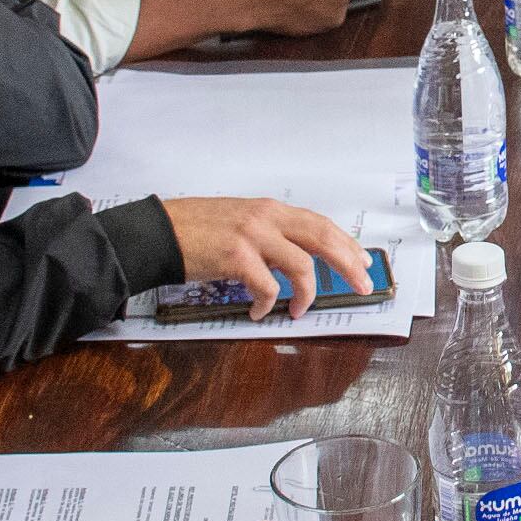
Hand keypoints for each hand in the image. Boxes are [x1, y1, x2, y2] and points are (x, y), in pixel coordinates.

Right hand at [157, 197, 371, 319]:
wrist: (157, 232)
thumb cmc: (193, 229)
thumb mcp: (238, 219)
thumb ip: (267, 233)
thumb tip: (294, 257)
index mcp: (268, 209)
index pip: (319, 223)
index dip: (346, 243)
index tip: (362, 260)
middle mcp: (265, 218)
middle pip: (323, 238)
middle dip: (349, 264)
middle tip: (363, 285)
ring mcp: (252, 236)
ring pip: (302, 266)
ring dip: (306, 294)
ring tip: (298, 310)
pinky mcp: (236, 258)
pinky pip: (267, 288)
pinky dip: (266, 305)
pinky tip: (256, 311)